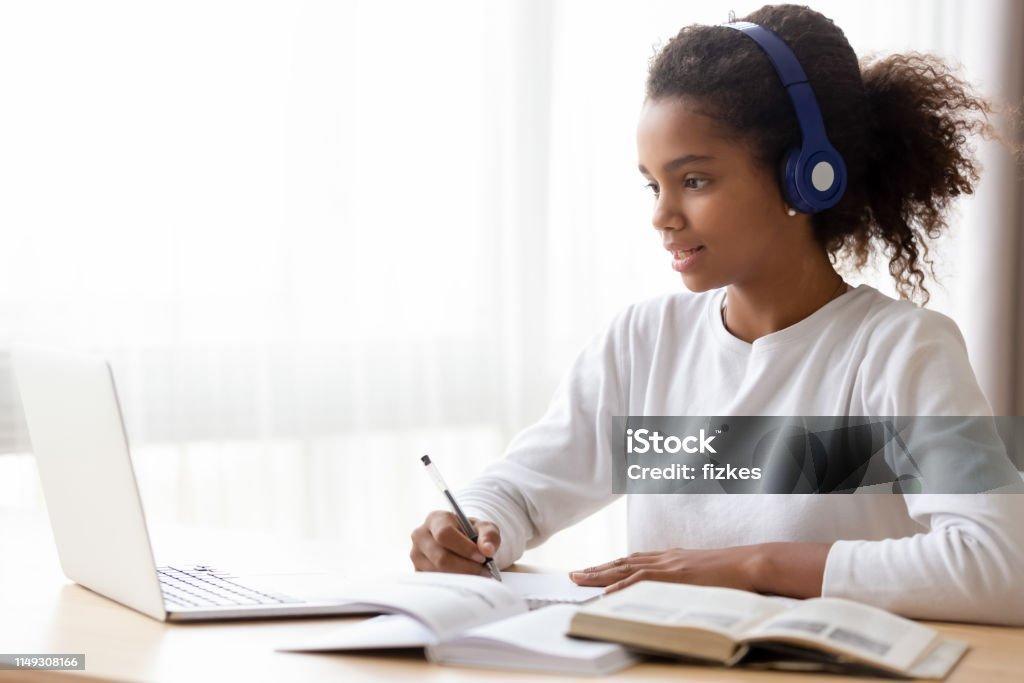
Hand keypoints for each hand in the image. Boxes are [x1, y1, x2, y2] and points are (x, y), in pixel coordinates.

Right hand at [409, 510, 500, 576]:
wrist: (461, 542)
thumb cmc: (472, 533)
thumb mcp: (485, 528)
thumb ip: (489, 536)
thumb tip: (487, 550)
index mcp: (435, 519)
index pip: (445, 534)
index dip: (464, 548)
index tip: (483, 557)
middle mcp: (421, 536)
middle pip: (441, 557)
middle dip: (466, 567)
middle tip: (485, 571)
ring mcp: (416, 556)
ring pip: (438, 573)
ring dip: (462, 577)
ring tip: (479, 576)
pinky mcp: (418, 572)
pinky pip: (436, 583)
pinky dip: (454, 584)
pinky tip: (467, 581)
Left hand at [569, 546, 762, 593]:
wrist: (753, 562)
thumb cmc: (736, 571)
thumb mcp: (707, 574)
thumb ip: (690, 579)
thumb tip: (682, 592)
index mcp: (674, 557)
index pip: (636, 560)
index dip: (613, 565)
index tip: (595, 570)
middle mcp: (667, 557)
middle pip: (624, 562)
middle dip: (597, 569)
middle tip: (574, 574)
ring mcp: (670, 564)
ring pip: (626, 568)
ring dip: (600, 574)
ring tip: (579, 579)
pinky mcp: (676, 574)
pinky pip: (642, 580)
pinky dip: (622, 586)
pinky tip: (606, 592)